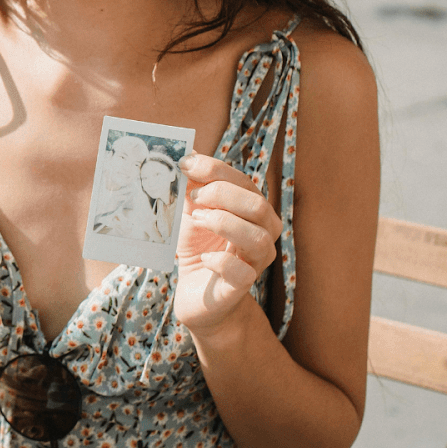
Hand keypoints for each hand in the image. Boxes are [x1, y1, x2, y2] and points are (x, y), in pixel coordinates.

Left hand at [173, 152, 282, 336]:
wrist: (196, 293)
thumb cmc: (198, 246)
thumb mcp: (191, 212)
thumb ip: (191, 186)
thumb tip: (183, 154)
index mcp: (252, 210)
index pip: (244, 181)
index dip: (215, 170)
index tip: (185, 165)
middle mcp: (263, 233)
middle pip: (258, 205)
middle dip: (222, 195)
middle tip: (194, 199)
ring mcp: (256, 262)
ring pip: (258, 238)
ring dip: (224, 223)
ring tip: (198, 220)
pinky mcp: (242, 286)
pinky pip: (242, 272)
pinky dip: (221, 261)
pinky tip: (205, 257)